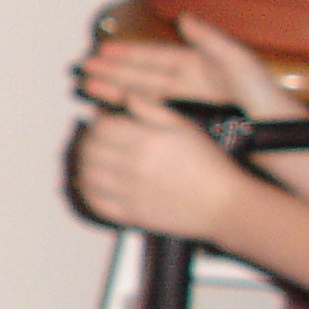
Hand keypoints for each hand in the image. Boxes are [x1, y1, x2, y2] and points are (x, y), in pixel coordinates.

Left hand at [72, 94, 250, 240]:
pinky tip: (91, 182)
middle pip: (90, 150)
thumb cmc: (208, 163)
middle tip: (95, 138)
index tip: (103, 119)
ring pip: (87, 175)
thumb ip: (151, 108)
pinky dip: (86, 191)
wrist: (224, 204)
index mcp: (145, 141)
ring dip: (84, 164)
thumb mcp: (184, 126)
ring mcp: (129, 193)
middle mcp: (133, 167)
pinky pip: (96, 203)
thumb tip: (126, 94)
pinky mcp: (131, 215)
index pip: (101, 127)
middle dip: (88, 140)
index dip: (97, 121)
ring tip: (92, 157)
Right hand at [78, 11, 290, 120]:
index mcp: (199, 66)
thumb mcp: (241, 63)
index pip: (155, 57)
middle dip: (112, 70)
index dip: (128, 52)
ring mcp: (186, 106)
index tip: (103, 49)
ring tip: (88, 88)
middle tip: (84, 68)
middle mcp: (188, 85)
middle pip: (142, 75)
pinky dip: (130, 112)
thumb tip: (185, 18)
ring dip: (115, 90)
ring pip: (142, 96)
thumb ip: (211, 40)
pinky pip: (151, 116)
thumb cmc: (265, 100)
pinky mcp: (186, 126)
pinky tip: (112, 111)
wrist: (278, 139)